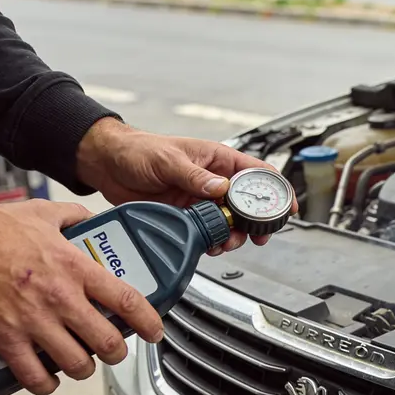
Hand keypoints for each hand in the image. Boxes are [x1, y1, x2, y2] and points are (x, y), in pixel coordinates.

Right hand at [0, 198, 163, 394]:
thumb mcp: (41, 213)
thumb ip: (72, 217)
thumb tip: (89, 219)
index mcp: (74, 268)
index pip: (126, 299)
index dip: (148, 320)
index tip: (155, 331)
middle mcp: (60, 298)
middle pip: (108, 341)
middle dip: (117, 352)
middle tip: (115, 350)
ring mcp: (34, 322)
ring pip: (77, 363)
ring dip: (84, 368)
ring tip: (81, 362)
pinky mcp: (6, 339)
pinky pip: (35, 376)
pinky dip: (46, 383)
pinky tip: (48, 378)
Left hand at [76, 118, 298, 252]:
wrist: (107, 164)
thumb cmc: (138, 150)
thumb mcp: (168, 160)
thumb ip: (195, 176)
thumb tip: (221, 188)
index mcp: (218, 160)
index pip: (258, 173)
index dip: (277, 190)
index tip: (287, 207)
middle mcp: (214, 181)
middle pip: (249, 204)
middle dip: (257, 223)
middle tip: (257, 237)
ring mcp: (202, 199)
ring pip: (230, 223)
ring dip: (233, 236)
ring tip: (226, 243)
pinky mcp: (187, 216)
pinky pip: (209, 232)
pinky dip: (213, 242)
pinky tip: (209, 244)